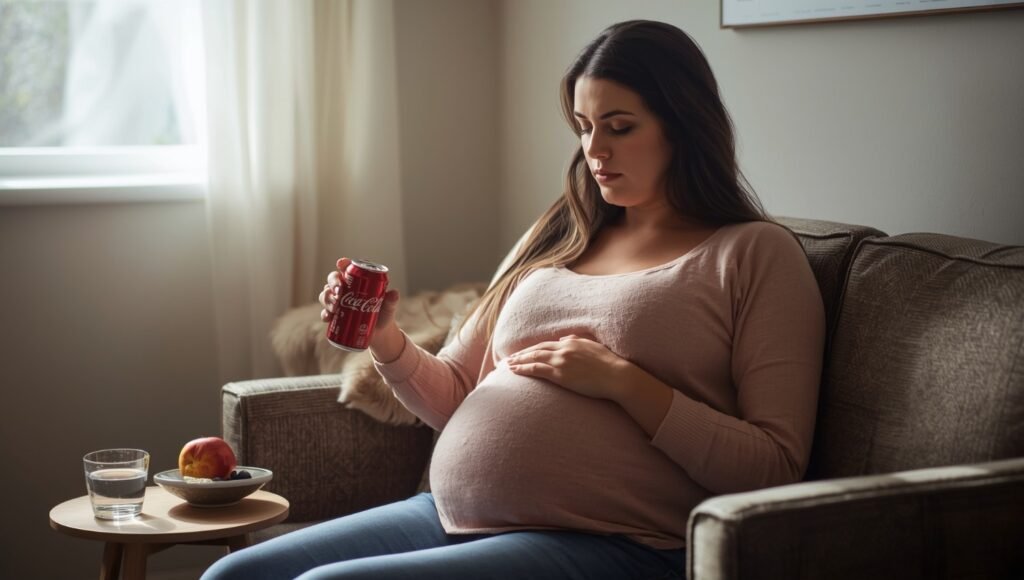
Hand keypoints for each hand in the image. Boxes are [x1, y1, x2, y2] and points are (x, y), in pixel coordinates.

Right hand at [318, 257, 399, 329]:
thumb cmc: (384, 314)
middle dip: (333, 283)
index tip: (341, 264)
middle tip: (339, 292)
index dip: (343, 263)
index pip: (348, 268)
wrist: (379, 332)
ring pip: (326, 294)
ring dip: (327, 298)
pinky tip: (328, 317)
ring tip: (335, 307)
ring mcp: (338, 301)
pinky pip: (325, 312)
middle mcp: (345, 288)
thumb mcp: (389, 307)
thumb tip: (394, 293)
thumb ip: (391, 300)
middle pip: (333, 279)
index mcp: (358, 281)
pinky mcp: (335, 315)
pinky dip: (325, 314)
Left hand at [506, 335, 630, 399]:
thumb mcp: (593, 346)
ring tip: (507, 366)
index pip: (546, 344)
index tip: (523, 352)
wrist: (617, 376)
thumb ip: (578, 341)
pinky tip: (514, 371)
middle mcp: (564, 349)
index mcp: (572, 342)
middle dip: (521, 354)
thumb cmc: (609, 364)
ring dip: (518, 361)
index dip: (532, 348)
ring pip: (534, 358)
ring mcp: (561, 361)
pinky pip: (537, 369)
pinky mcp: (560, 374)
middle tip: (509, 359)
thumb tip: (564, 339)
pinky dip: (524, 369)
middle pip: (536, 350)